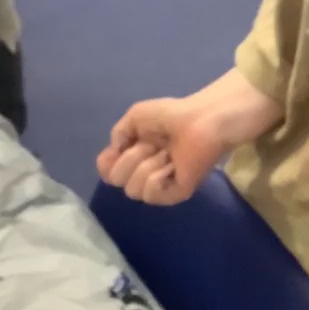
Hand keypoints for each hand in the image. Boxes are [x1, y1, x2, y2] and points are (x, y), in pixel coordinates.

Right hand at [97, 97, 228, 204]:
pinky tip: (173, 165)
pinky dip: (157, 177)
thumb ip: (118, 135)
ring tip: (167, 153)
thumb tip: (113, 154)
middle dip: (130, 158)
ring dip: (146, 166)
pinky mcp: (175, 195)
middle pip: (116, 180)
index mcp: (134, 156)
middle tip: (153, 144)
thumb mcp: (135, 117)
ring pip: (133, 190)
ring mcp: (160, 186)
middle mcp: (144, 173)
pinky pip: (151, 195)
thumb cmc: (171, 115)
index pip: (108, 173)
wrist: (200, 120)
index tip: (120, 147)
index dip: (108, 162)